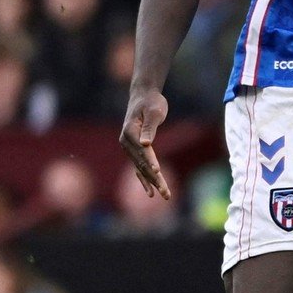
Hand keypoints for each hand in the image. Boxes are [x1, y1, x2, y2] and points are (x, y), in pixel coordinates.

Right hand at [120, 85, 171, 200]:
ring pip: (141, 169)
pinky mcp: (134, 151)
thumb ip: (150, 128)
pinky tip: (151, 192)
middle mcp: (126, 142)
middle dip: (155, 180)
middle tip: (166, 193)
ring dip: (152, 183)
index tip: (158, 172)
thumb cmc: (151, 103)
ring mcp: (128, 148)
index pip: (142, 151)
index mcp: (129, 132)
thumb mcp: (154, 112)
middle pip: (141, 164)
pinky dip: (144, 180)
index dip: (150, 161)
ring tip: (165, 195)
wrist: (143, 97)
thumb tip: (146, 144)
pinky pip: (138, 168)